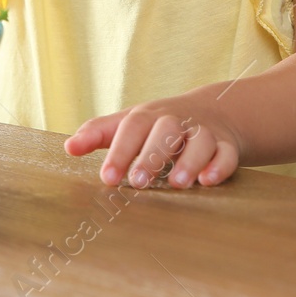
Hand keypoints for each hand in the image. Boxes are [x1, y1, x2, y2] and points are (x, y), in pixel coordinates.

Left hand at [63, 95, 242, 189]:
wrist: (213, 112)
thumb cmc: (158, 125)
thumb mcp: (129, 124)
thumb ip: (99, 134)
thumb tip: (69, 147)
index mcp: (148, 116)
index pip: (131, 128)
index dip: (119, 152)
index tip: (107, 178)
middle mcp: (176, 121)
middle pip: (165, 130)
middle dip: (152, 155)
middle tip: (139, 182)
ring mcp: (204, 132)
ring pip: (200, 140)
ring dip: (189, 160)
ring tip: (177, 184)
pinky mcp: (226, 145)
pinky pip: (226, 154)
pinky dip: (220, 165)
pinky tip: (208, 181)